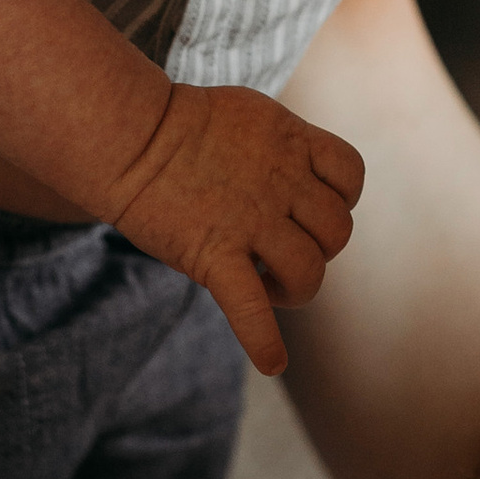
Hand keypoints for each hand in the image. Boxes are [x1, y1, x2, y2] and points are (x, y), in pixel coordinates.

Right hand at [106, 85, 365, 379]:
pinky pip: (251, 307)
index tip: (308, 211)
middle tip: (281, 252)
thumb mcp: (251, 117)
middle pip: (337, 230)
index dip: (340, 198)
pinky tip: (272, 361)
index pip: (349, 174)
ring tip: (268, 285)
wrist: (131, 136)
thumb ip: (282, 147)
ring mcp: (250, 220)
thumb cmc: (180, 124)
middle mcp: (281, 182)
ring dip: (296, 286)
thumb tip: (302, 174)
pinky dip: (264, 341)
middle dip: (319, 248)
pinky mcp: (214, 254)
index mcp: (291, 144)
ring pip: (310, 270)